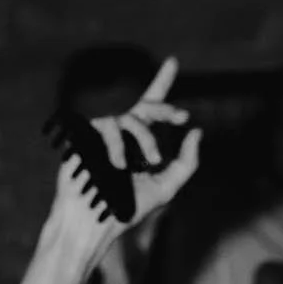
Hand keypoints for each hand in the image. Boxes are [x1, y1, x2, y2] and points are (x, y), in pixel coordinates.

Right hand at [55, 62, 203, 247]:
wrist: (94, 221)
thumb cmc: (126, 209)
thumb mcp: (166, 187)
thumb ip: (186, 163)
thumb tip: (197, 131)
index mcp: (136, 139)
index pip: (150, 106)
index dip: (161, 83)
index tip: (172, 62)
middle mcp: (120, 132)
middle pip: (144, 106)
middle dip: (164, 109)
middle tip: (179, 116)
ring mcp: (102, 132)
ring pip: (130, 119)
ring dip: (146, 138)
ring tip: (152, 160)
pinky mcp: (85, 135)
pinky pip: (108, 127)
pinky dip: (118, 145)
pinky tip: (119, 163)